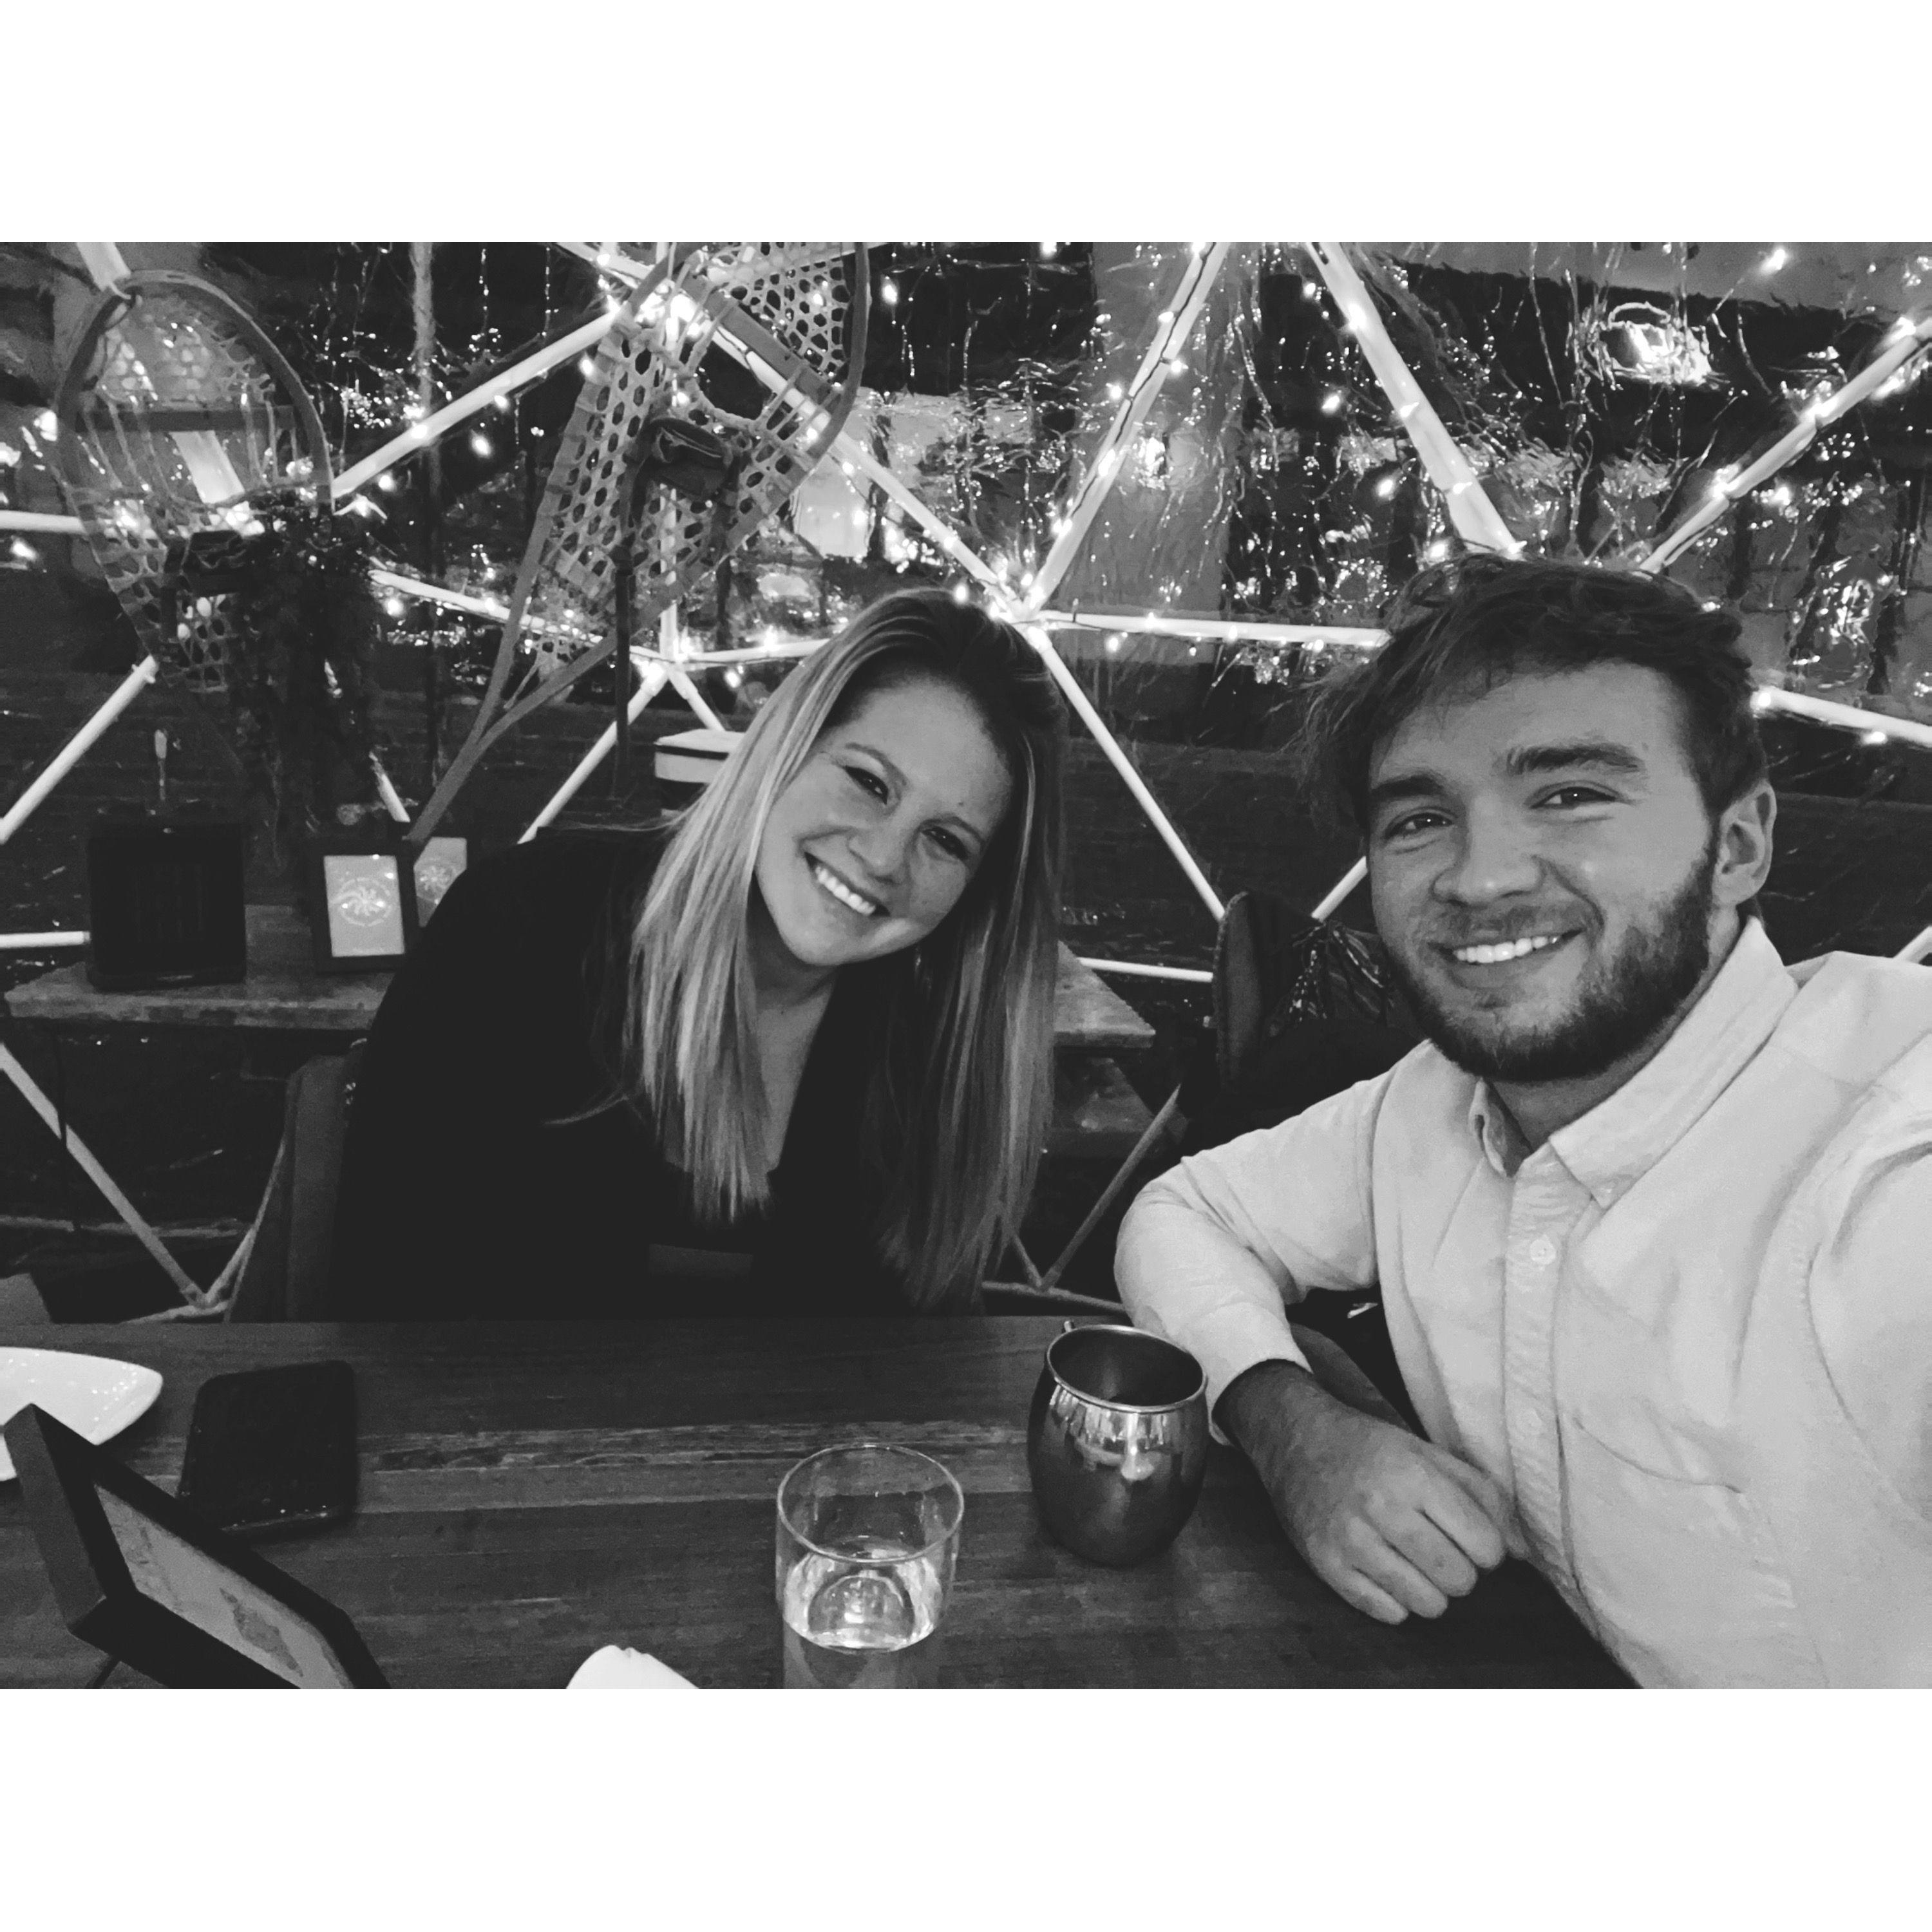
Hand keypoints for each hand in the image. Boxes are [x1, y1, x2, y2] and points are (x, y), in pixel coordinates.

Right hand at [1219, 1359, 1517, 1624]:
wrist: (1296, 1440)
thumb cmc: (1373, 1449)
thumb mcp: (1431, 1455)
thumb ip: (1486, 1498)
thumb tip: (1524, 1554)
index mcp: (1413, 1475)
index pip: (1485, 1547)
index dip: (1487, 1547)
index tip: (1469, 1535)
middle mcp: (1380, 1507)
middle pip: (1459, 1580)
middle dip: (1460, 1571)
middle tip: (1440, 1549)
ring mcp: (1349, 1540)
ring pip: (1427, 1605)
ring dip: (1430, 1590)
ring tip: (1414, 1562)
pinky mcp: (1326, 1565)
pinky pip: (1388, 1613)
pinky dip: (1395, 1599)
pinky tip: (1386, 1570)